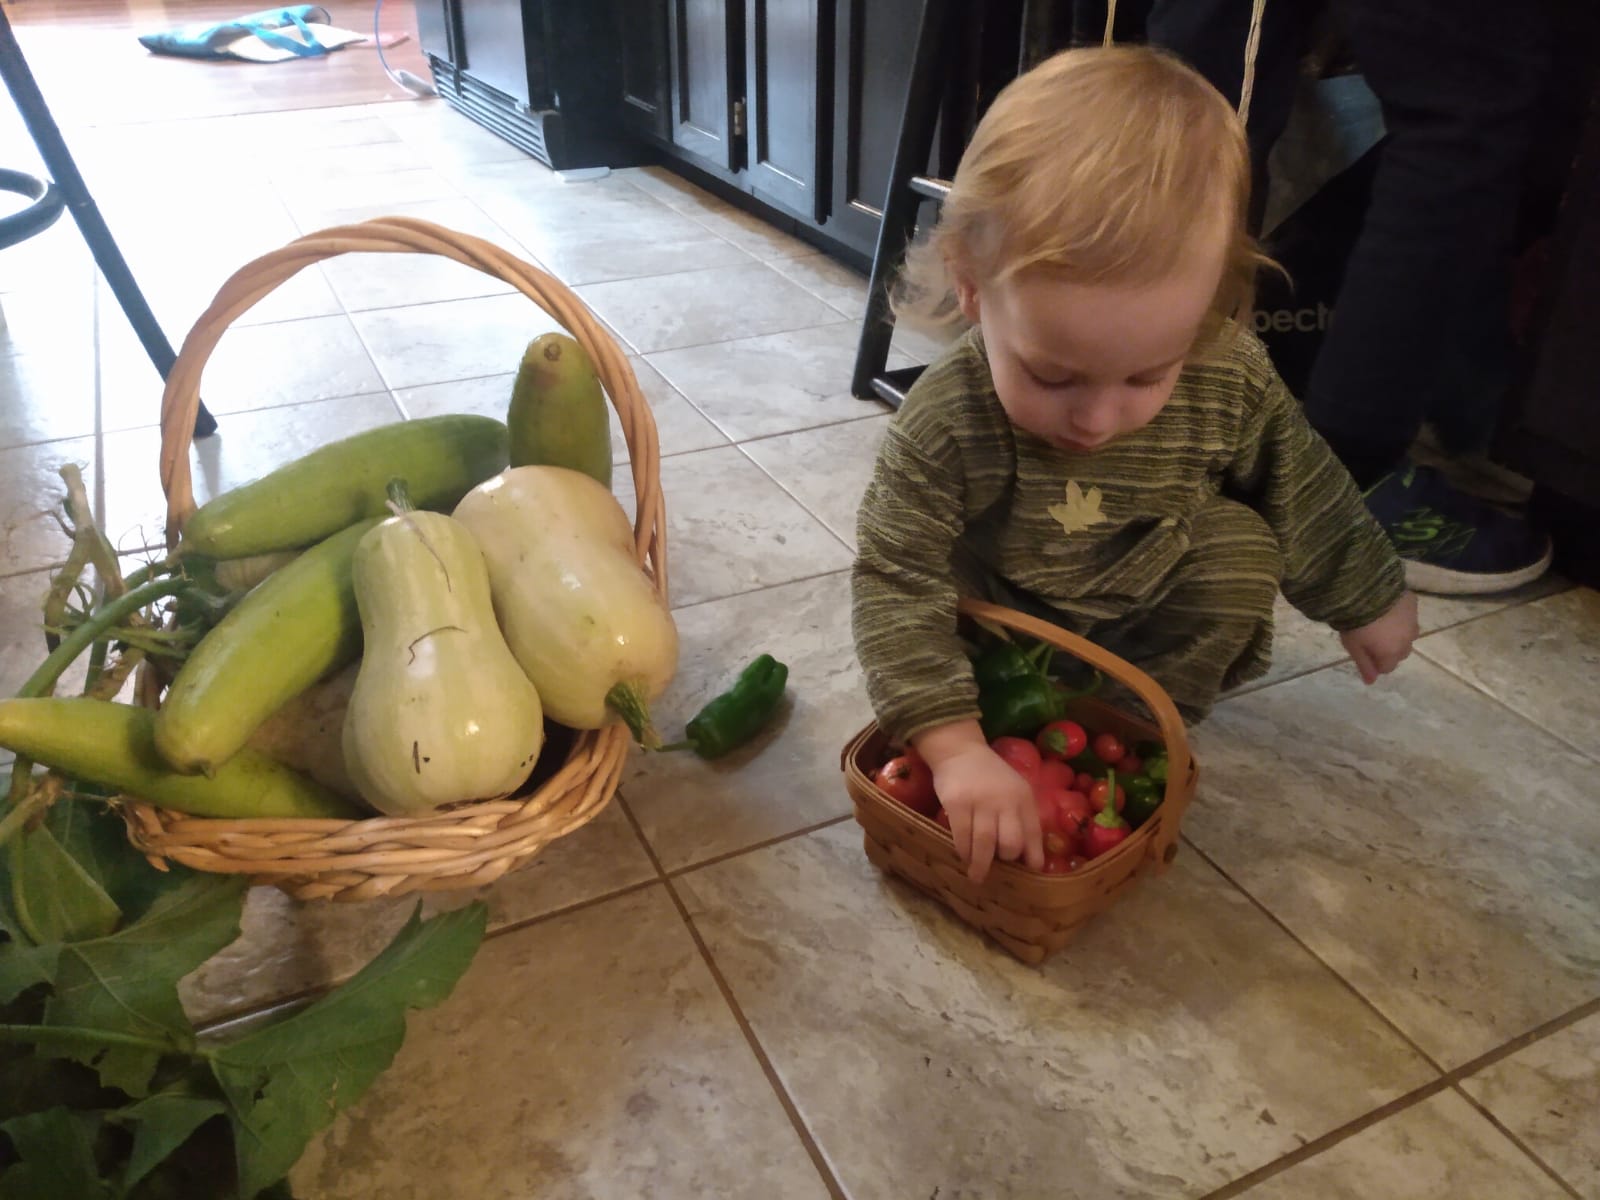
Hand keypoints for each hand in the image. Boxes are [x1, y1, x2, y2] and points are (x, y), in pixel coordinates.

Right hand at [912, 720, 1042, 882]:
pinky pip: (962, 836)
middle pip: (1010, 842)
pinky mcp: (957, 803)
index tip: (1031, 871)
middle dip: (1005, 859)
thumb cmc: (989, 776)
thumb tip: (1026, 855)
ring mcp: (980, 801)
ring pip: (985, 843)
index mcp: (1023, 797)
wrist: (960, 751)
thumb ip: (1020, 816)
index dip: (1034, 856)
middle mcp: (1005, 800)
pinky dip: (963, 851)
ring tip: (977, 876)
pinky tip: (963, 856)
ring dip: (981, 864)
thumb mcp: (1013, 789)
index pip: (1033, 832)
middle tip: (997, 866)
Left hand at [1339, 591, 1418, 683]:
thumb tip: (1371, 682)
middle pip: (1400, 652)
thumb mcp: (1354, 647)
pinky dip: (1400, 615)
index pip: (1387, 668)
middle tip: (1371, 637)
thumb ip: (1364, 665)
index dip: (1374, 662)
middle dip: (1389, 649)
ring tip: (1380, 622)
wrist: (1365, 592)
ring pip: (1408, 634)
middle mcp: (1408, 640)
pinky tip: (1387, 607)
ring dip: (1397, 632)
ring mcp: (1413, 621)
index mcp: (1392, 653)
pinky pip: (1408, 615)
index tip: (1364, 652)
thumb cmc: (1355, 624)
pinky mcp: (1413, 604)